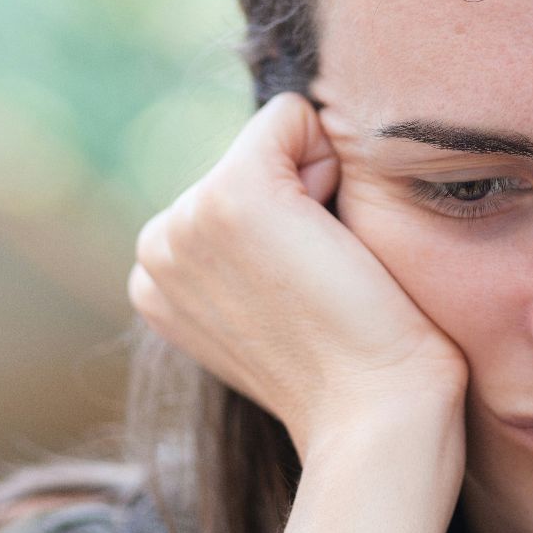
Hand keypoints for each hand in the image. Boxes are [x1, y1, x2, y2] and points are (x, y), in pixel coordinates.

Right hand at [128, 91, 468, 460]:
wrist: (375, 416)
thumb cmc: (355, 371)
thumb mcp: (277, 305)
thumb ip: (255, 254)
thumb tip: (290, 199)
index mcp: (158, 279)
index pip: (233, 190)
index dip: (293, 228)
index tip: (307, 298)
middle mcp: (156, 247)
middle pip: (255, 157)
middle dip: (304, 203)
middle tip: (322, 289)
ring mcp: (186, 221)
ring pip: (276, 140)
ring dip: (322, 192)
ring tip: (327, 275)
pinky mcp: (232, 196)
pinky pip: (291, 116)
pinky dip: (332, 161)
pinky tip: (335, 244)